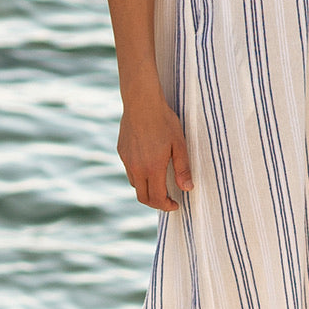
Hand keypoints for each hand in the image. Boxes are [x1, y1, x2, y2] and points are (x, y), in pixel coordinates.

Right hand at [117, 91, 194, 209]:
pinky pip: (129, 170)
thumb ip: (183, 168)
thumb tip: (187, 188)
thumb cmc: (164, 121)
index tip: (175, 204)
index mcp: (152, 168)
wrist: (141, 102)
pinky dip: (139, 175)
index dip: (167, 206)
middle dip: (156, 203)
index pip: (157, 198)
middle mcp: (136, 168)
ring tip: (159, 182)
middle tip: (168, 200)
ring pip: (135, 184)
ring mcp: (127, 160)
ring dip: (147, 189)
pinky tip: (148, 165)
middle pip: (143, 197)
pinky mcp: (121, 152)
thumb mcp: (179, 144)